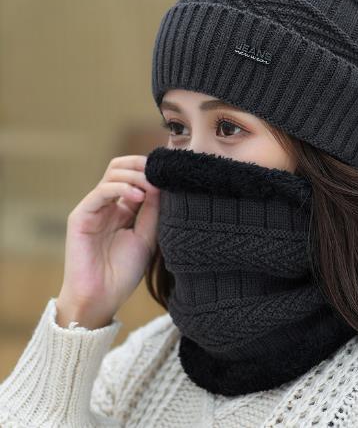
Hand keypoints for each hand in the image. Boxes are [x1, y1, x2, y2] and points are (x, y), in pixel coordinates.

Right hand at [56, 155, 159, 328]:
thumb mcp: (147, 236)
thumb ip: (153, 210)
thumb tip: (161, 184)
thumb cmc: (124, 271)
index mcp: (123, 208)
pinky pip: (101, 192)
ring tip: (152, 186)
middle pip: (120, 168)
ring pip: (112, 174)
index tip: (171, 172)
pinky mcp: (81, 216)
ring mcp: (94, 208)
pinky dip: (121, 188)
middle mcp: (108, 204)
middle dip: (142, 165)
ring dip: (135, 175)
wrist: (102, 297)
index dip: (151, 171)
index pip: (135, 176)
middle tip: (161, 171)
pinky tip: (139, 196)